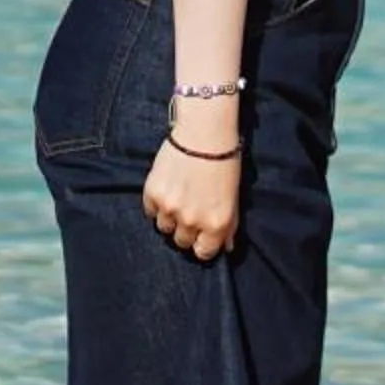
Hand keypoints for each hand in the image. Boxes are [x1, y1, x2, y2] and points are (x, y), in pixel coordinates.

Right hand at [142, 101, 240, 260]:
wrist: (204, 131)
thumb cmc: (224, 161)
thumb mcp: (233, 196)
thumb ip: (229, 224)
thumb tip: (226, 247)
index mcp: (216, 224)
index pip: (203, 253)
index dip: (202, 244)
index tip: (202, 234)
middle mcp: (192, 221)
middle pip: (181, 242)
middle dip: (186, 229)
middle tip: (190, 208)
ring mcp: (170, 208)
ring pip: (164, 228)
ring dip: (170, 217)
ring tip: (179, 195)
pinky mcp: (152, 194)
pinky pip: (150, 211)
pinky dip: (156, 204)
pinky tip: (168, 187)